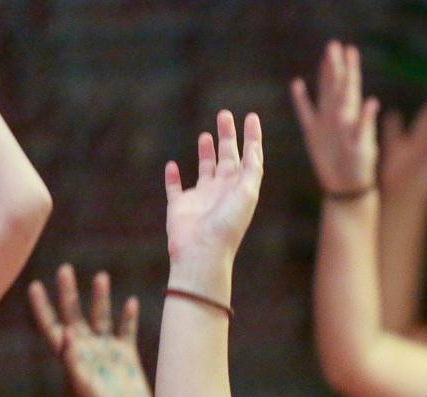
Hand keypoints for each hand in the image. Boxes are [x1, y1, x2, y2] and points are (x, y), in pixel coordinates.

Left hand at [28, 265, 151, 396]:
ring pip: (101, 317)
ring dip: (100, 297)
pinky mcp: (127, 355)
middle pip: (74, 314)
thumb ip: (73, 362)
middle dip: (69, 292)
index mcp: (70, 357)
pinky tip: (131, 301)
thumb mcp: (83, 388)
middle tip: (65, 268)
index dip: (42, 307)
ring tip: (100, 276)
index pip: (52, 326)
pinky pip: (127, 330)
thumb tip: (68, 333)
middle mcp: (86, 349)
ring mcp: (107, 351)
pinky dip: (128, 316)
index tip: (36, 285)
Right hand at [164, 111, 263, 270]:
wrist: (202, 251)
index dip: (251, 137)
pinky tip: (172, 165)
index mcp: (240, 189)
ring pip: (205, 170)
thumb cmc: (227, 225)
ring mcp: (201, 199)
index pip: (249, 158)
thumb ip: (251, 170)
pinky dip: (172, 177)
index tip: (251, 116)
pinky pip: (175, 188)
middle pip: (227, 158)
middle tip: (224, 115)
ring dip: (206, 153)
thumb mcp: (246, 194)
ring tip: (206, 135)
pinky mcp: (179, 206)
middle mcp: (222, 192)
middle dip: (227, 137)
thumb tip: (255, 147)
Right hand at [291, 41, 379, 194]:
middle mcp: (339, 115)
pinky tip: (297, 84)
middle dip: (336, 65)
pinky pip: (305, 112)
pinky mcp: (313, 133)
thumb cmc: (360, 167)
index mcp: (352, 116)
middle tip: (334, 45)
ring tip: (326, 58)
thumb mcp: (364, 146)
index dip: (350, 68)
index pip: (351, 87)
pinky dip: (301, 99)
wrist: (347, 186)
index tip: (349, 50)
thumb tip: (372, 101)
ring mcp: (326, 123)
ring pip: (324, 93)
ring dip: (324, 75)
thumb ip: (365, 124)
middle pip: (337, 85)